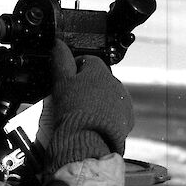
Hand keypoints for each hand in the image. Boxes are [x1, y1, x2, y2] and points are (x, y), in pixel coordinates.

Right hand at [39, 41, 133, 175]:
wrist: (87, 141)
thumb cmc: (72, 110)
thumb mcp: (61, 82)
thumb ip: (61, 61)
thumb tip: (58, 43)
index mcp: (98, 70)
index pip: (85, 61)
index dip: (73, 70)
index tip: (65, 82)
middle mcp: (114, 82)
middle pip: (98, 79)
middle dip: (86, 86)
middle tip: (70, 99)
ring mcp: (123, 101)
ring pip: (107, 95)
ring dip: (97, 100)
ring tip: (81, 113)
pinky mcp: (127, 119)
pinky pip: (115, 112)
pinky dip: (106, 115)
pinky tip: (93, 122)